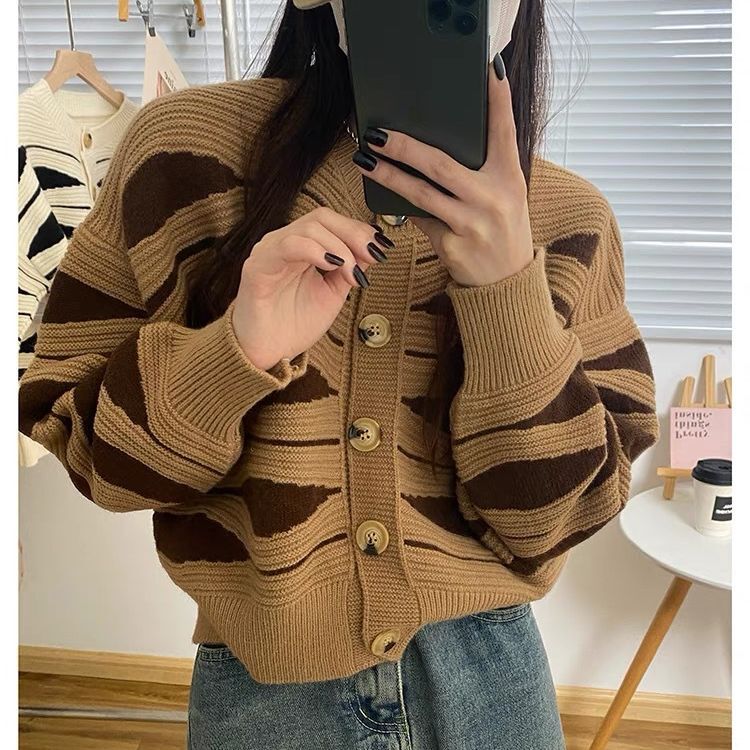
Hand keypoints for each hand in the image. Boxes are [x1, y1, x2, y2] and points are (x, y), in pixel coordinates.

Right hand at [232, 207, 390, 370]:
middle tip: (373, 254)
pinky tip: (332, 264)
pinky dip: (314, 250)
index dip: (358, 229)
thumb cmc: (295, 324)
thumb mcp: (333, 293)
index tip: (382, 247)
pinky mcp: (257, 267)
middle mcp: (284, 243)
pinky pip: (287, 246)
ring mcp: (269, 252)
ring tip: (351, 271)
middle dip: (354, 233)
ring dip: (339, 247)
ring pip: (308, 228)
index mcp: (301, 247)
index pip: (331, 222)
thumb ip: (349, 269)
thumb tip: (372, 250)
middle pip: (322, 217)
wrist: (269, 353)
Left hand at [353, 59, 533, 287]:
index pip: (504, 130)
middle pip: (441, 164)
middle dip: (405, 146)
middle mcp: (493, 197)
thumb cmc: (500, 230)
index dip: (498, 98)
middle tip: (377, 132)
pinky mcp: (451, 245)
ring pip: (421, 193)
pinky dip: (403, 206)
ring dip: (389, 174)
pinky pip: (420, 219)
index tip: (489, 68)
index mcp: (510, 177)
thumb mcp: (504, 195)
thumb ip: (482, 171)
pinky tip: (385, 193)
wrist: (506, 282)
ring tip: (365, 159)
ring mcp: (471, 223)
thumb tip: (434, 147)